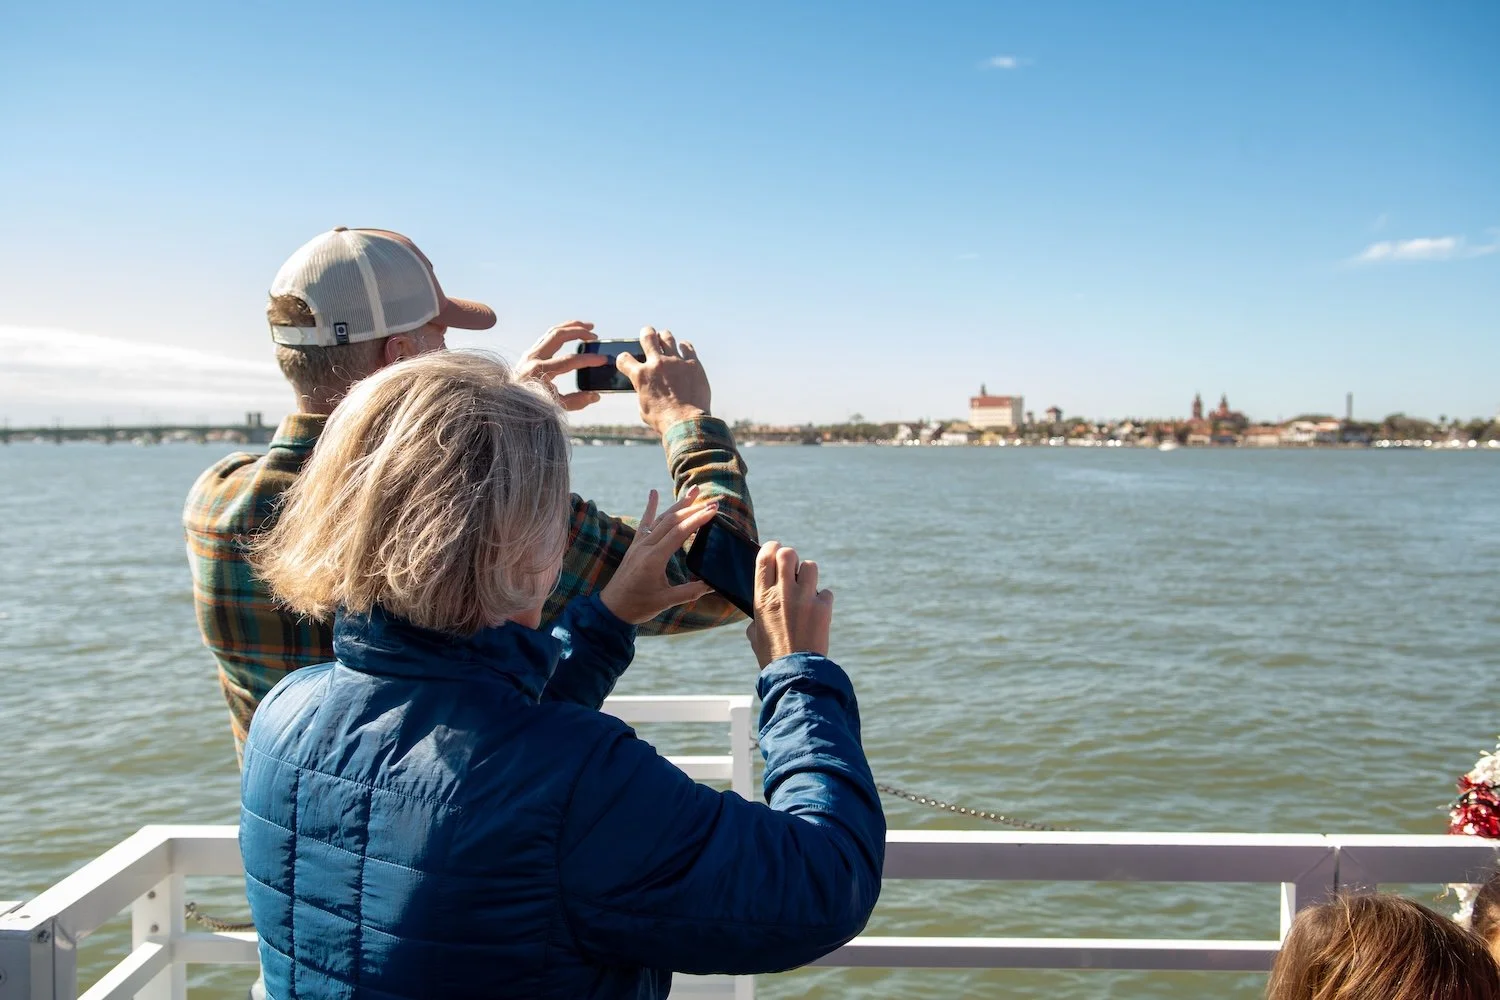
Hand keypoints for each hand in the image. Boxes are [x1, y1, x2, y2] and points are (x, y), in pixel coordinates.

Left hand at [514, 320, 606, 411]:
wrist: (507, 403)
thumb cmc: (530, 406)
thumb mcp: (554, 407)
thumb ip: (576, 402)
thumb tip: (595, 396)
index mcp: (539, 371)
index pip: (569, 360)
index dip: (588, 359)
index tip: (602, 360)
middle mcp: (533, 357)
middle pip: (558, 336)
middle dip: (579, 332)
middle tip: (595, 336)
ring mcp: (530, 353)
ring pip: (552, 331)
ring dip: (571, 326)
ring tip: (588, 327)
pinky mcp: (530, 352)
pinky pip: (548, 336)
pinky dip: (563, 331)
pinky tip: (574, 332)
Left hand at [599, 487, 719, 624]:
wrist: (612, 608)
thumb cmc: (638, 606)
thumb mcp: (666, 601)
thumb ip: (689, 592)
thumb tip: (712, 585)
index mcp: (654, 559)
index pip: (679, 533)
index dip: (697, 520)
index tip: (713, 510)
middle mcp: (645, 547)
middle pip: (672, 521)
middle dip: (693, 509)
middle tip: (712, 501)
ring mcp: (639, 544)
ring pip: (661, 519)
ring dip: (678, 505)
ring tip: (693, 492)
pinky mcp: (635, 546)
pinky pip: (644, 523)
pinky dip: (650, 507)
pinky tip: (653, 492)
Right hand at [615, 326, 711, 434]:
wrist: (686, 423)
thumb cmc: (663, 420)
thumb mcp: (643, 407)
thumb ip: (643, 391)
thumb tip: (645, 388)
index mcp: (640, 375)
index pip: (624, 358)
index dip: (623, 359)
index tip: (627, 361)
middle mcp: (656, 364)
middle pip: (647, 336)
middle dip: (645, 333)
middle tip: (647, 334)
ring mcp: (676, 362)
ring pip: (667, 337)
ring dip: (664, 337)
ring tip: (664, 339)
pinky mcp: (693, 364)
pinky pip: (687, 347)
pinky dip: (683, 347)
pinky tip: (683, 349)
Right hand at [746, 542, 833, 669]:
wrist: (795, 673)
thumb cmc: (771, 655)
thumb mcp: (755, 633)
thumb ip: (758, 616)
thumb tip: (759, 615)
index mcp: (762, 597)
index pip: (765, 557)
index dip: (770, 548)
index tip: (774, 550)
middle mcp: (782, 593)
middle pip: (788, 553)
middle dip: (790, 557)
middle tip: (791, 568)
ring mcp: (805, 599)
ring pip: (810, 566)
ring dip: (808, 575)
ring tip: (806, 589)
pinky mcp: (823, 608)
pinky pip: (826, 592)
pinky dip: (823, 599)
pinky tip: (817, 611)